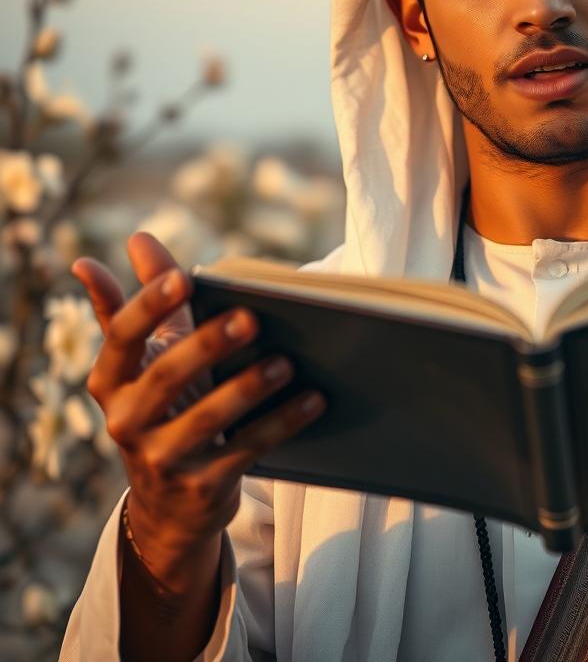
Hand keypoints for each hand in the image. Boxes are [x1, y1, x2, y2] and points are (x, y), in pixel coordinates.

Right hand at [74, 232, 325, 588]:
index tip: (184, 275)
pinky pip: (246, 451)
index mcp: (110, 381)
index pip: (121, 337)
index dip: (149, 306)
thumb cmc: (162, 406)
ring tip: (285, 362)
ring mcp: (161, 459)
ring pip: (206, 420)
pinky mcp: (200, 488)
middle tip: (250, 317)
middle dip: (206, 345)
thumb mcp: (147, 360)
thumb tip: (118, 246)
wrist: (170, 505)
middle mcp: (125, 421)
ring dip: (248, 389)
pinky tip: (313, 398)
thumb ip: (135, 303)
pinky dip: (282, 424)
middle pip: (165, 378)